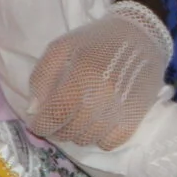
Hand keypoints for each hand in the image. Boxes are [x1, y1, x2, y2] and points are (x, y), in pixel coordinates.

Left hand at [23, 2, 169, 148]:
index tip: (38, 122)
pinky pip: (110, 143)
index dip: (41, 124)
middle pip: (70, 131)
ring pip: (88, 139)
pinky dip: (99, 138)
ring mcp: (121, 109)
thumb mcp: (61, 47)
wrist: (141, 33)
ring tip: (76, 120)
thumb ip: (42, 77)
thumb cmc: (96, 40)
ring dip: (76, 134)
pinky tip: (97, 125)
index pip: (55, 115)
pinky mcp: (135, 116)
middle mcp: (103, 97)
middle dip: (56, 129)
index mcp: (82, 76)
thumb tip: (35, 110)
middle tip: (57, 119)